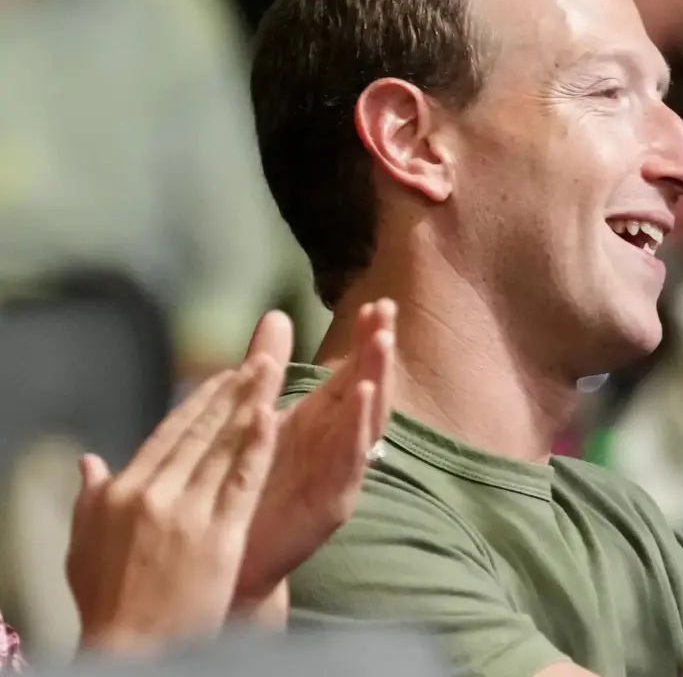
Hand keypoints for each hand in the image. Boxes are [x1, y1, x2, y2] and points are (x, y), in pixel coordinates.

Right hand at [67, 358, 282, 654]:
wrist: (129, 648)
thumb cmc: (107, 605)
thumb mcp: (86, 547)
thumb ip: (91, 498)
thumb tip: (89, 461)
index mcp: (124, 492)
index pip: (169, 434)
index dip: (199, 403)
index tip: (222, 377)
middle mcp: (154, 494)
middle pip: (200, 431)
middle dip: (232, 390)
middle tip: (260, 359)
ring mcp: (186, 513)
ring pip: (224, 446)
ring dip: (251, 403)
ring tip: (272, 370)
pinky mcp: (218, 536)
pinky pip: (242, 481)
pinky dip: (257, 446)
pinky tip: (272, 416)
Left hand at [233, 301, 395, 603]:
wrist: (230, 560)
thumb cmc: (245, 490)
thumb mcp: (257, 417)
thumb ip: (269, 369)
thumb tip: (276, 316)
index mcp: (320, 422)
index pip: (351, 372)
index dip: (366, 340)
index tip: (378, 303)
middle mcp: (337, 444)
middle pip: (367, 390)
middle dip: (378, 352)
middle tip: (387, 314)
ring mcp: (339, 472)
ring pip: (367, 422)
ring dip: (375, 381)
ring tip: (381, 344)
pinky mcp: (332, 501)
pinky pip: (351, 461)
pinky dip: (358, 428)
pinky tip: (361, 398)